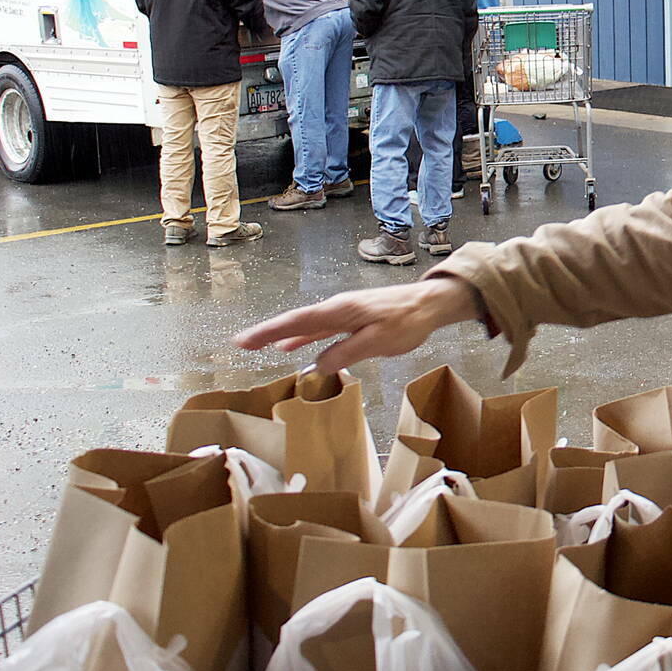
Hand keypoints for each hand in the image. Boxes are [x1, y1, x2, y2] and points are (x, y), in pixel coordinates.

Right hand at [235, 276, 482, 371]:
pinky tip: (295, 346)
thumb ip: (346, 353)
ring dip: (284, 335)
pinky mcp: (353, 319)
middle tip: (241, 344)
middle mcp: (337, 308)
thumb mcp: (378, 342)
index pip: (297, 322)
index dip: (270, 331)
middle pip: (296, 322)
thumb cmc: (408, 320)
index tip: (245, 341)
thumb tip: (317, 367)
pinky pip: (322, 329)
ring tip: (260, 345)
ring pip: (307, 325)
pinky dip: (305, 337)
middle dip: (268, 332)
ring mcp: (345, 313)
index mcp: (340, 310)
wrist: (430, 303)